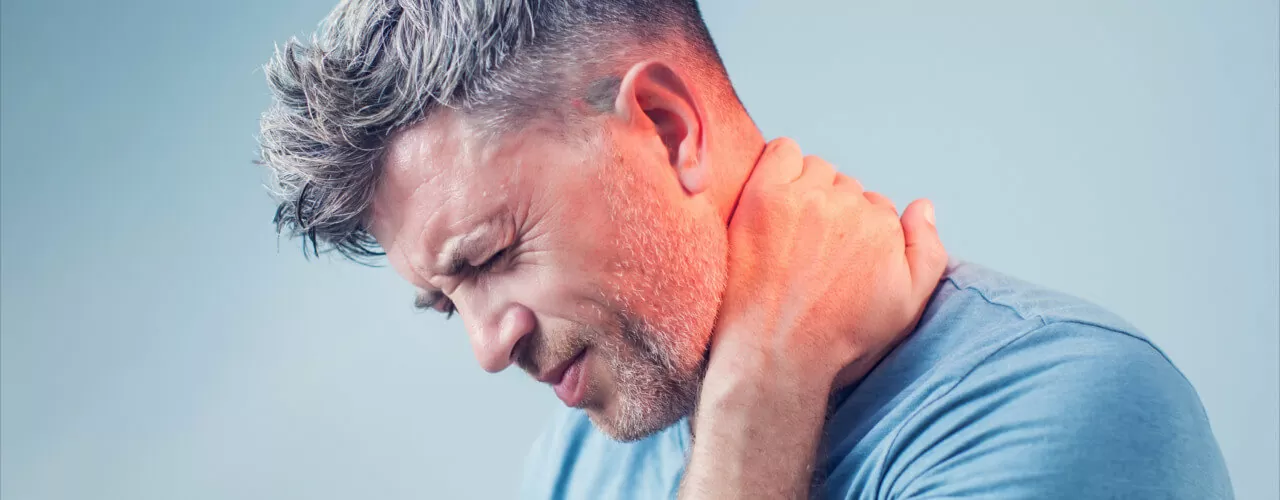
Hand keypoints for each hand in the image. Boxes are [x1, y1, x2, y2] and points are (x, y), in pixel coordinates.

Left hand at [709, 138, 947, 392]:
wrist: (775, 353)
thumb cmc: (840, 337)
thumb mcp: (906, 306)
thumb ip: (928, 253)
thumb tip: (923, 205)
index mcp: (885, 227)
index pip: (876, 207)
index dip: (858, 232)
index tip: (836, 258)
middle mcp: (850, 207)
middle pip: (847, 188)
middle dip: (835, 211)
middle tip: (811, 248)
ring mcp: (805, 198)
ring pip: (816, 169)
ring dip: (808, 187)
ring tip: (791, 229)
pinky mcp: (765, 196)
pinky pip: (781, 151)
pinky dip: (781, 164)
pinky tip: (774, 195)